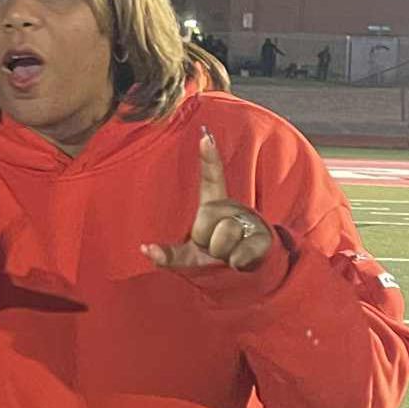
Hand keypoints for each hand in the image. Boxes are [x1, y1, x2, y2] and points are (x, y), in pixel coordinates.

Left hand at [141, 128, 272, 272]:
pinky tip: (241, 261)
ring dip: (221, 253)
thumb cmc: (213, 257)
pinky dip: (236, 263)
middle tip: (214, 248)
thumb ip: (167, 254)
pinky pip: (238, 254)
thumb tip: (145, 248)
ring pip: (222, 237)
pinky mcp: (263, 237)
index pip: (211, 179)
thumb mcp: (189, 256)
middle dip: (205, 241)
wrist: (249, 271)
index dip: (209, 158)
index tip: (204, 136)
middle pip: (205, 220)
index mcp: (213, 205)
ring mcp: (249, 220)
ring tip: (228, 253)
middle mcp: (231, 207)